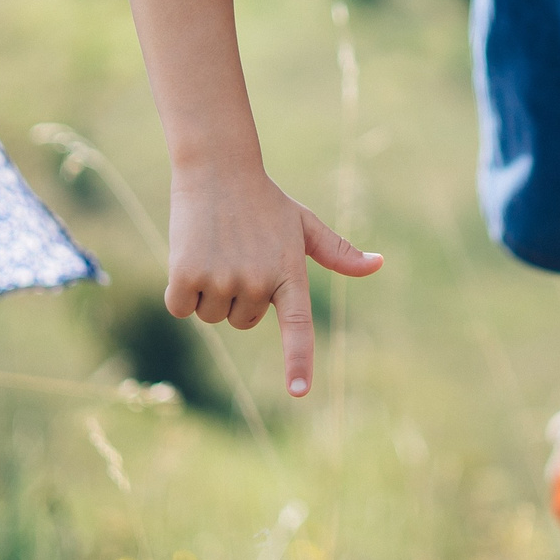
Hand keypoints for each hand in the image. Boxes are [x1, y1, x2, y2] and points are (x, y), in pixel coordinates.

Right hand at [164, 166, 381, 397]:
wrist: (217, 167)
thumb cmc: (264, 200)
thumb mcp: (304, 225)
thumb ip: (339, 253)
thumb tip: (378, 264)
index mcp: (290, 273)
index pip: (298, 326)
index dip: (298, 361)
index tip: (299, 392)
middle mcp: (258, 281)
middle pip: (242, 322)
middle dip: (237, 297)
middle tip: (237, 254)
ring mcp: (223, 278)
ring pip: (212, 316)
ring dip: (208, 291)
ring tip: (216, 250)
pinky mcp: (187, 275)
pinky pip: (182, 307)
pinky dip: (181, 291)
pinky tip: (190, 255)